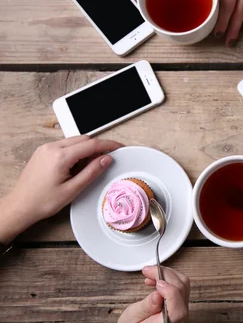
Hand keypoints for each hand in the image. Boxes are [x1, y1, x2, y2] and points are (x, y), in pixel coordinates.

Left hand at [0, 136, 122, 242]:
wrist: (20, 206)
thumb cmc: (42, 201)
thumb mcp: (73, 189)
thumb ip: (92, 172)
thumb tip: (106, 159)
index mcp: (60, 156)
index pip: (91, 144)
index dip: (108, 145)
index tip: (119, 147)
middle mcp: (51, 148)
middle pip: (83, 139)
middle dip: (97, 147)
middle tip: (106, 160)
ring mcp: (45, 149)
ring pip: (74, 141)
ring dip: (85, 150)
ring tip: (87, 168)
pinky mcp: (43, 152)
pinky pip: (65, 145)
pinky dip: (75, 152)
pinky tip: (75, 166)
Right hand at [119, 266, 190, 322]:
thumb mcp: (133, 317)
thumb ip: (147, 307)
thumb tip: (158, 294)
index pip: (177, 310)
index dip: (169, 291)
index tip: (157, 282)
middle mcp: (179, 317)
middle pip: (181, 290)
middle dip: (165, 275)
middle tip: (148, 270)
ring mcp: (181, 308)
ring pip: (183, 284)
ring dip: (167, 274)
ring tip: (150, 274)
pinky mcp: (180, 302)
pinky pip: (180, 285)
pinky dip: (168, 278)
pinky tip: (156, 280)